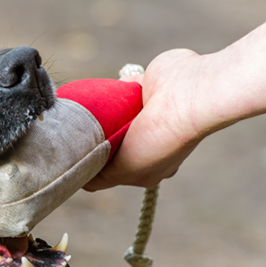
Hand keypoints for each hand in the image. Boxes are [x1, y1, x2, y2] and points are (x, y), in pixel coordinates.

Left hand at [83, 49, 209, 190]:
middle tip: (81, 134)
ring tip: (85, 113)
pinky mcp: (143, 87)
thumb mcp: (127, 170)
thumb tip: (81, 179)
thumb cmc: (159, 138)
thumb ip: (102, 178)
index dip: (97, 164)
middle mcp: (151, 141)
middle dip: (97, 139)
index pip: (115, 169)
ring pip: (113, 118)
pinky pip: (117, 91)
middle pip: (112, 143)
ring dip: (101, 116)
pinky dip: (108, 92)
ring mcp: (148, 114)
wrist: (185, 95)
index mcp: (151, 165)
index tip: (80, 157)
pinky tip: (99, 93)